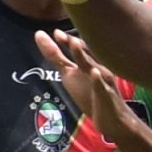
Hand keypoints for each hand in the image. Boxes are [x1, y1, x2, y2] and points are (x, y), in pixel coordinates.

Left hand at [34, 28, 143, 145]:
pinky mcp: (106, 96)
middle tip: (60, 34)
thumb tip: (40, 34)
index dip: (67, 40)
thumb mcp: (69, 72)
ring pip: (93, 66)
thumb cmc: (91, 93)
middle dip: (74, 43)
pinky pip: (102, 88)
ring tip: (75, 43)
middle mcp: (97, 67)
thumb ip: (56, 55)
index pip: (78, 47)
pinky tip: (95, 73)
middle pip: (85, 52)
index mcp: (88, 61)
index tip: (56, 32)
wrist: (112, 118)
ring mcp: (103, 81)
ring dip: (84, 55)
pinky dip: (98, 80)